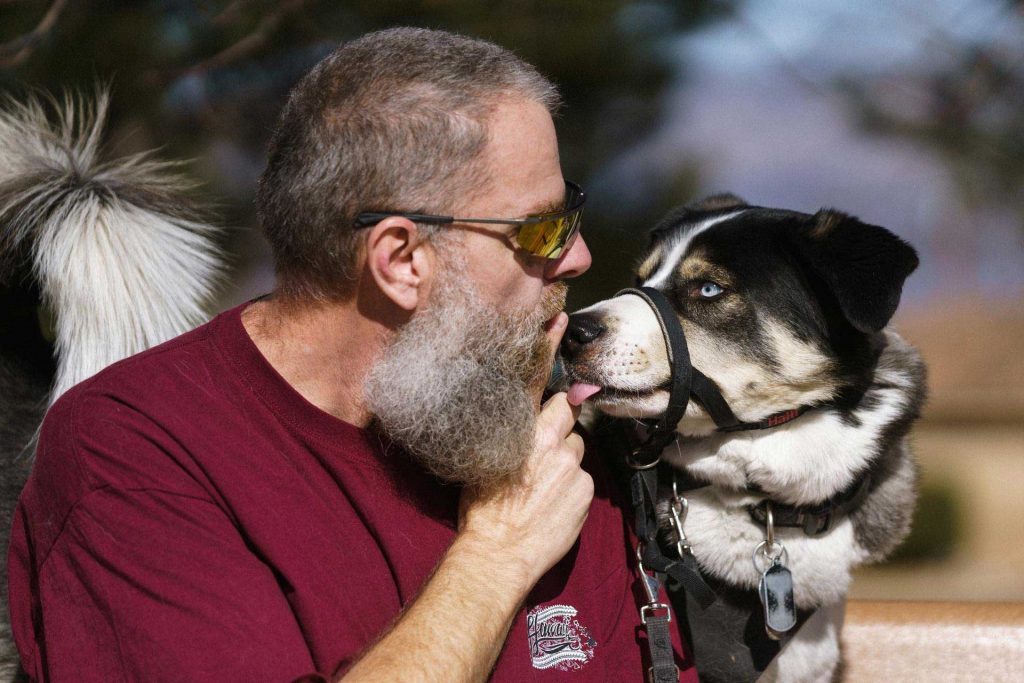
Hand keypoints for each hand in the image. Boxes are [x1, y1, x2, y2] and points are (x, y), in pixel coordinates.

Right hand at [457, 312, 593, 588]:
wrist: (498, 553)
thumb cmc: (481, 511)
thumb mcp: (482, 462)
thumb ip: (507, 434)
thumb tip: (522, 421)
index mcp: (518, 430)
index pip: (534, 379)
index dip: (548, 346)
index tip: (559, 320)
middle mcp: (547, 440)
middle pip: (565, 414)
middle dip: (560, 424)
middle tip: (545, 449)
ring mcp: (569, 464)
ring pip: (576, 448)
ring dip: (566, 459)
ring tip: (544, 486)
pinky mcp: (584, 488)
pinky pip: (583, 477)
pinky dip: (573, 486)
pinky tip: (554, 503)